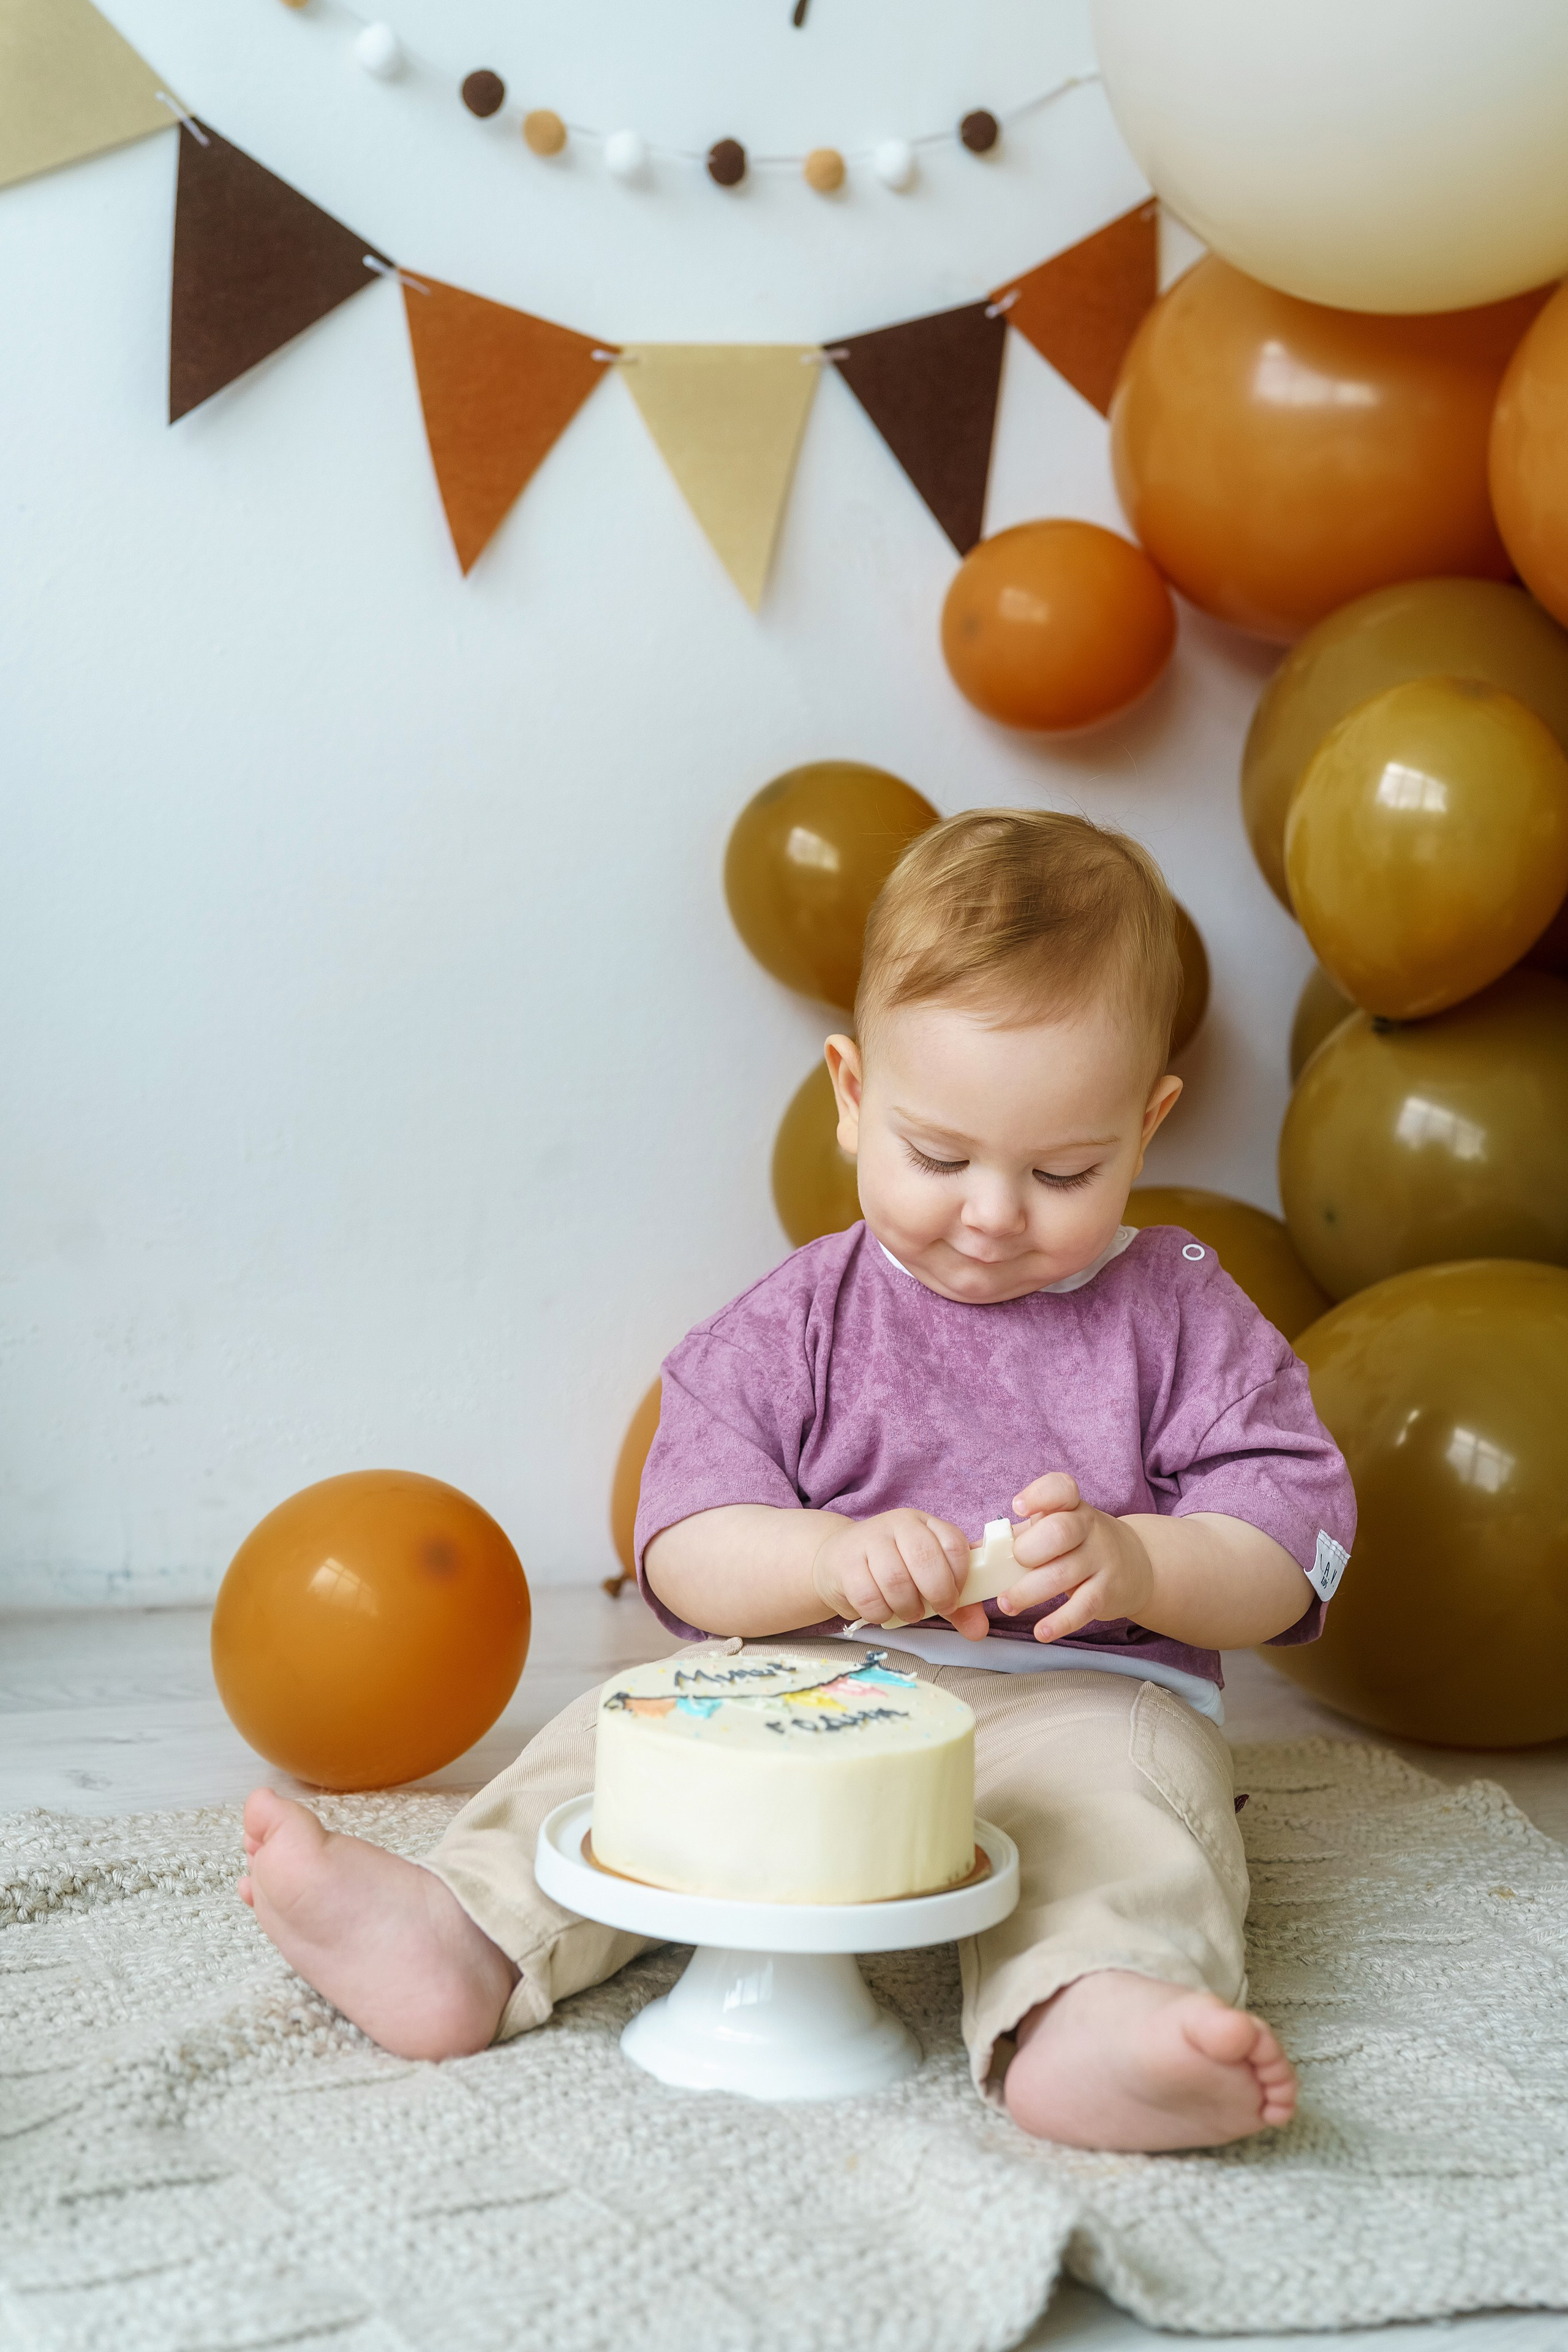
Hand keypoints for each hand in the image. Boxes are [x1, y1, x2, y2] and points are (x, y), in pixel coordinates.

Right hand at [812, 1510, 988, 1639]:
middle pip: (924, 1558)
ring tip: (909, 1612)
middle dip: (937, 1593)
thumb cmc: (892, 1568)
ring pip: (896, 1579)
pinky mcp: (845, 1564)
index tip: (955, 1598)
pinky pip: (868, 1597)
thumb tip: (978, 1630)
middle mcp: (897, 1525)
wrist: (837, 1558)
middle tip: (938, 1609)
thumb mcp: (928, 1578)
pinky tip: (882, 1611)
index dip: (959, 1576)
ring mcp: (868, 1541)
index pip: (953, 1543)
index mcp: (924, 1524)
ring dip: (907, 1607)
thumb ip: (958, 1603)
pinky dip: (880, 1613)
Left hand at [999, 1473, 1154, 1641]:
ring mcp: (1101, 1559)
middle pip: (1061, 1531)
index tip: (1018, 1507)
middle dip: (1030, 1550)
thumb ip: (1014, 1538)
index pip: (1061, 1488)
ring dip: (1030, 1591)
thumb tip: (967, 1555)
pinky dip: (1061, 1621)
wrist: (1135, 1564)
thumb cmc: (1076, 1545)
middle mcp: (1088, 1528)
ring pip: (1066, 1573)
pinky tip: (1042, 1630)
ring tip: (1007, 1603)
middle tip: (1015, 1563)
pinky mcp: (1108, 1591)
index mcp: (1070, 1506)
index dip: (1039, 1495)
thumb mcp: (1051, 1530)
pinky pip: (1084, 1607)